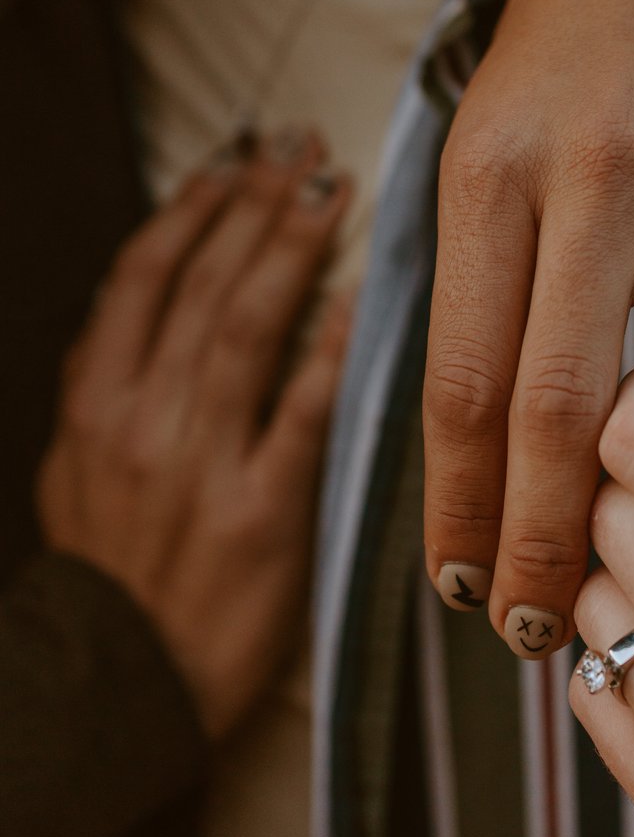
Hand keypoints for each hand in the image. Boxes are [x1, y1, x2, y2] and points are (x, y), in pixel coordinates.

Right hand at [37, 138, 350, 738]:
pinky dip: (326, 353)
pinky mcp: (259, 514)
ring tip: (327, 195)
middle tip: (300, 150)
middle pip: (203, 284)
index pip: (142, 278)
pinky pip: (297, 415)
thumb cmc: (109, 576)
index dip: (189, 211)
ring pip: (245, 329)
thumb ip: (101, 390)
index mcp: (93, 403)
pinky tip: (359, 301)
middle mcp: (140, 419)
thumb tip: (134, 310)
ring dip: (290, 251)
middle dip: (254, 207)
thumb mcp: (70, 473)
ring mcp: (198, 464)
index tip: (231, 164)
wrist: (118, 685)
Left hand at [423, 0, 633, 656]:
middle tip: (535, 634)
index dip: (461, 513)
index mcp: (495, 175)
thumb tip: (484, 469)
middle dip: (548, 547)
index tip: (459, 591)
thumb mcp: (479, 153)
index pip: (467, 389)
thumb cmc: (553, 58)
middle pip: (568, 413)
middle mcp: (603, 176)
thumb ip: (480, 296)